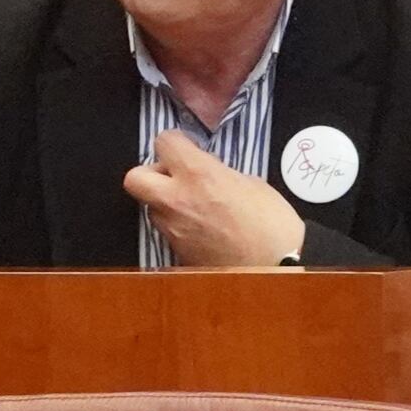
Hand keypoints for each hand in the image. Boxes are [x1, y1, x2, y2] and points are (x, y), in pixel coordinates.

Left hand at [126, 130, 309, 268]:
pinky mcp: (176, 253)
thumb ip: (221, 173)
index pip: (164, 142)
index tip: (187, 147)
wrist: (275, 268)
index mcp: (198, 174)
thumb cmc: (272, 224)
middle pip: (135, 177)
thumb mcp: (252, 183)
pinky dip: (179, 226)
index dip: (176, 142)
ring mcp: (173, 230)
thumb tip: (211, 173)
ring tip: (195, 206)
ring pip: (151, 207)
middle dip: (151, 173)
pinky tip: (203, 228)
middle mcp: (177, 200)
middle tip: (175, 176)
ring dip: (166, 202)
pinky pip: (167, 231)